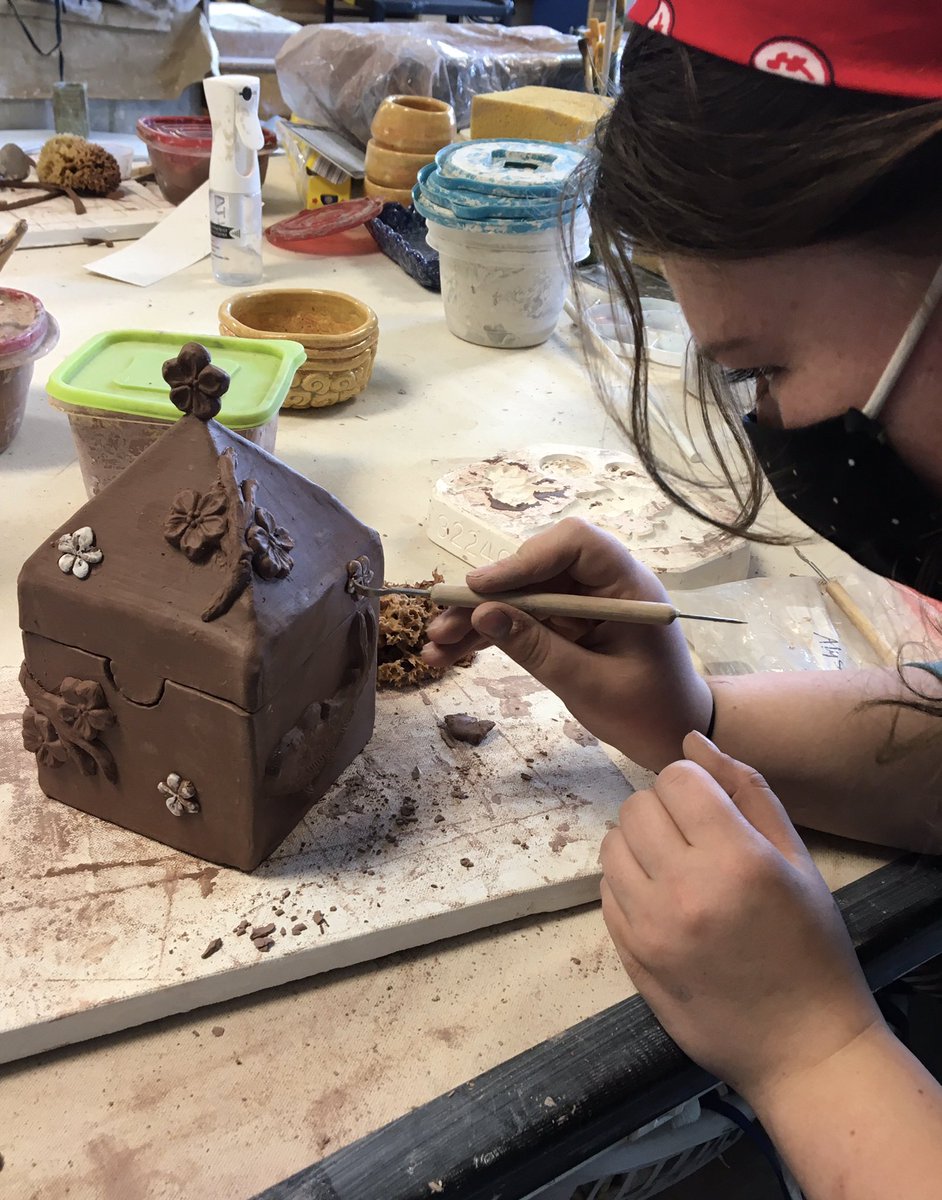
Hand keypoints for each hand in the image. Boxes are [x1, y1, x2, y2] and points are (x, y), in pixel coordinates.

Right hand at [423, 518, 711, 768]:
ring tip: (435, 647)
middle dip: (485, 597)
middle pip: (535, 569)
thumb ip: (538, 649)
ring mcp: (582, 604)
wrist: (675, 736)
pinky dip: (489, 636)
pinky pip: (522, 620)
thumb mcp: (592, 686)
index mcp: (627, 586)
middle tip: (442, 625)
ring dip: (476, 619)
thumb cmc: (649, 712)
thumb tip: (484, 614)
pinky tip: (451, 653)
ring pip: (520, 596)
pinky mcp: (565, 625)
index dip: (524, 560)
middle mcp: (602, 584)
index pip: (575, 544)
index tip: (482, 588)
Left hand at [600, 731, 882, 1101]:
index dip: (692, 782)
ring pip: (612, 845)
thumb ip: (746, 790)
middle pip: (637, 806)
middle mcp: (684, 889)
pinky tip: (662, 899)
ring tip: (675, 866)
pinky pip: (606, 891)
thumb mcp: (796, 859)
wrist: (802, 1045)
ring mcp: (650, 927)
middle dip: (663, 809)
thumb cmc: (811, 946)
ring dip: (639, 843)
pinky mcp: (630, 956)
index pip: (676, 778)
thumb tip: (690, 740)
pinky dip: (627, 882)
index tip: (710, 806)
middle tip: (695, 836)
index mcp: (735, 859)